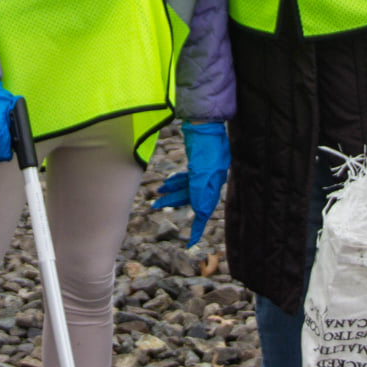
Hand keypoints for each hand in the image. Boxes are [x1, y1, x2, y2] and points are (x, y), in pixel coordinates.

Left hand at [152, 120, 230, 247]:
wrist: (206, 122)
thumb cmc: (206, 144)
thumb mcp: (202, 169)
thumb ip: (200, 191)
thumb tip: (200, 212)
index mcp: (213, 184)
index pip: (204, 211)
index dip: (198, 228)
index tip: (191, 243)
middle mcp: (209, 180)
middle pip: (191, 198)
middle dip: (173, 202)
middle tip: (154, 206)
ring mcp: (203, 172)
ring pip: (186, 188)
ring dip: (171, 192)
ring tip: (157, 195)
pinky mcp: (197, 164)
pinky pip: (186, 179)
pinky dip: (176, 182)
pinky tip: (166, 184)